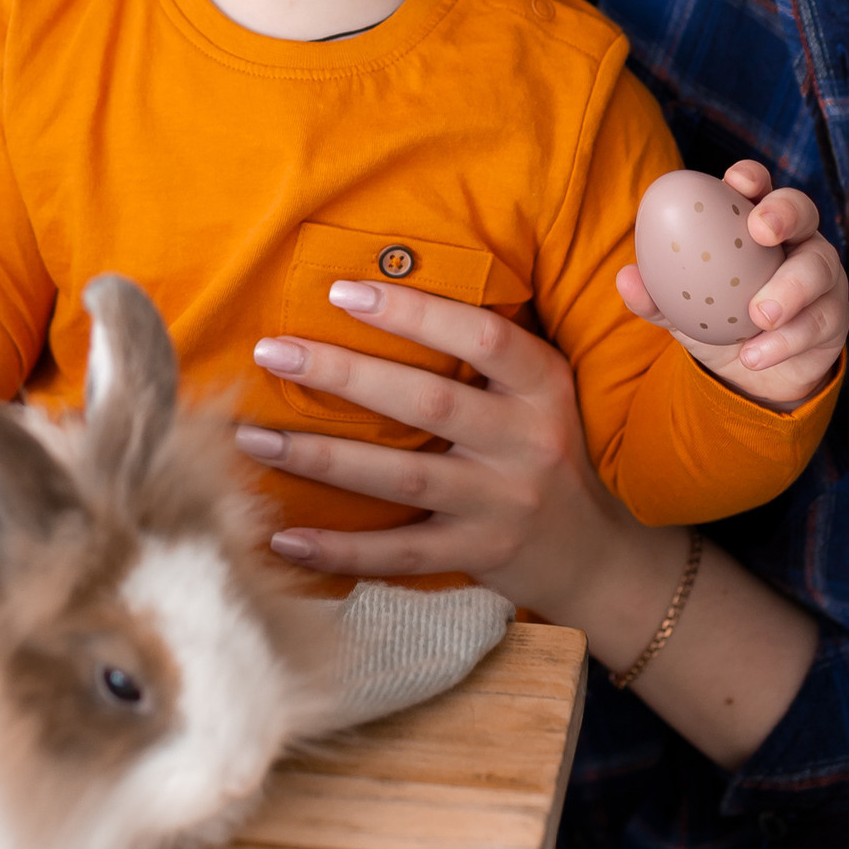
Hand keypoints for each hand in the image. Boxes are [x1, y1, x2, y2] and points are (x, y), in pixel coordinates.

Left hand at [242, 280, 824, 765]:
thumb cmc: (547, 450)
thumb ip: (483, 353)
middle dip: (343, 373)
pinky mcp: (477, 558)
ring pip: (401, 477)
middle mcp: (526, 442)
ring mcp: (501, 505)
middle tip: (272, 350)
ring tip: (253, 435)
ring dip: (319, 456)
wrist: (596, 556)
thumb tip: (381, 291)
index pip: (482, 336)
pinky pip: (397, 554)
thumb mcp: (539, 392)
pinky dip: (338, 550)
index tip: (343, 291)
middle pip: (427, 400)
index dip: (414, 312)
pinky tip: (281, 537)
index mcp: (543, 387)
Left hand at [617, 159, 845, 405]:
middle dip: (784, 212)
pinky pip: (820, 321)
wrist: (753, 374)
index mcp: (753, 226)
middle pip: (803, 210)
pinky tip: (757, 353)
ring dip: (789, 290)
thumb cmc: (717, 322)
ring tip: (760, 316)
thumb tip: (625, 278)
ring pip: (818, 268)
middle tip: (761, 231)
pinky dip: (787, 339)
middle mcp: (794, 242)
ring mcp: (821, 277)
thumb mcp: (681, 311)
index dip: (751, 177)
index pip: (758, 188)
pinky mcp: (835, 316)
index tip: (735, 181)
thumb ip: (656, 296)